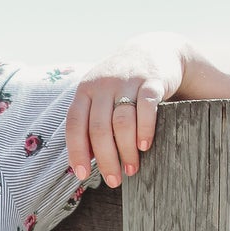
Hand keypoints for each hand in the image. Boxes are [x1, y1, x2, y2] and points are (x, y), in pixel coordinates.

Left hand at [65, 34, 186, 188]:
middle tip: (114, 180)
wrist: (155, 49)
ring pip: (122, 122)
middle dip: (106, 160)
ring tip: (132, 168)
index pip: (74, 125)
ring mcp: (128, 81)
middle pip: (99, 129)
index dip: (77, 152)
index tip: (82, 175)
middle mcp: (104, 84)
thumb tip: (82, 165)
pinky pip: (146, 108)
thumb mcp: (100, 96)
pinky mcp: (152, 80)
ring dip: (126, 150)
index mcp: (85, 90)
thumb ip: (89, 123)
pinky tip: (145, 146)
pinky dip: (145, 130)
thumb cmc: (122, 85)